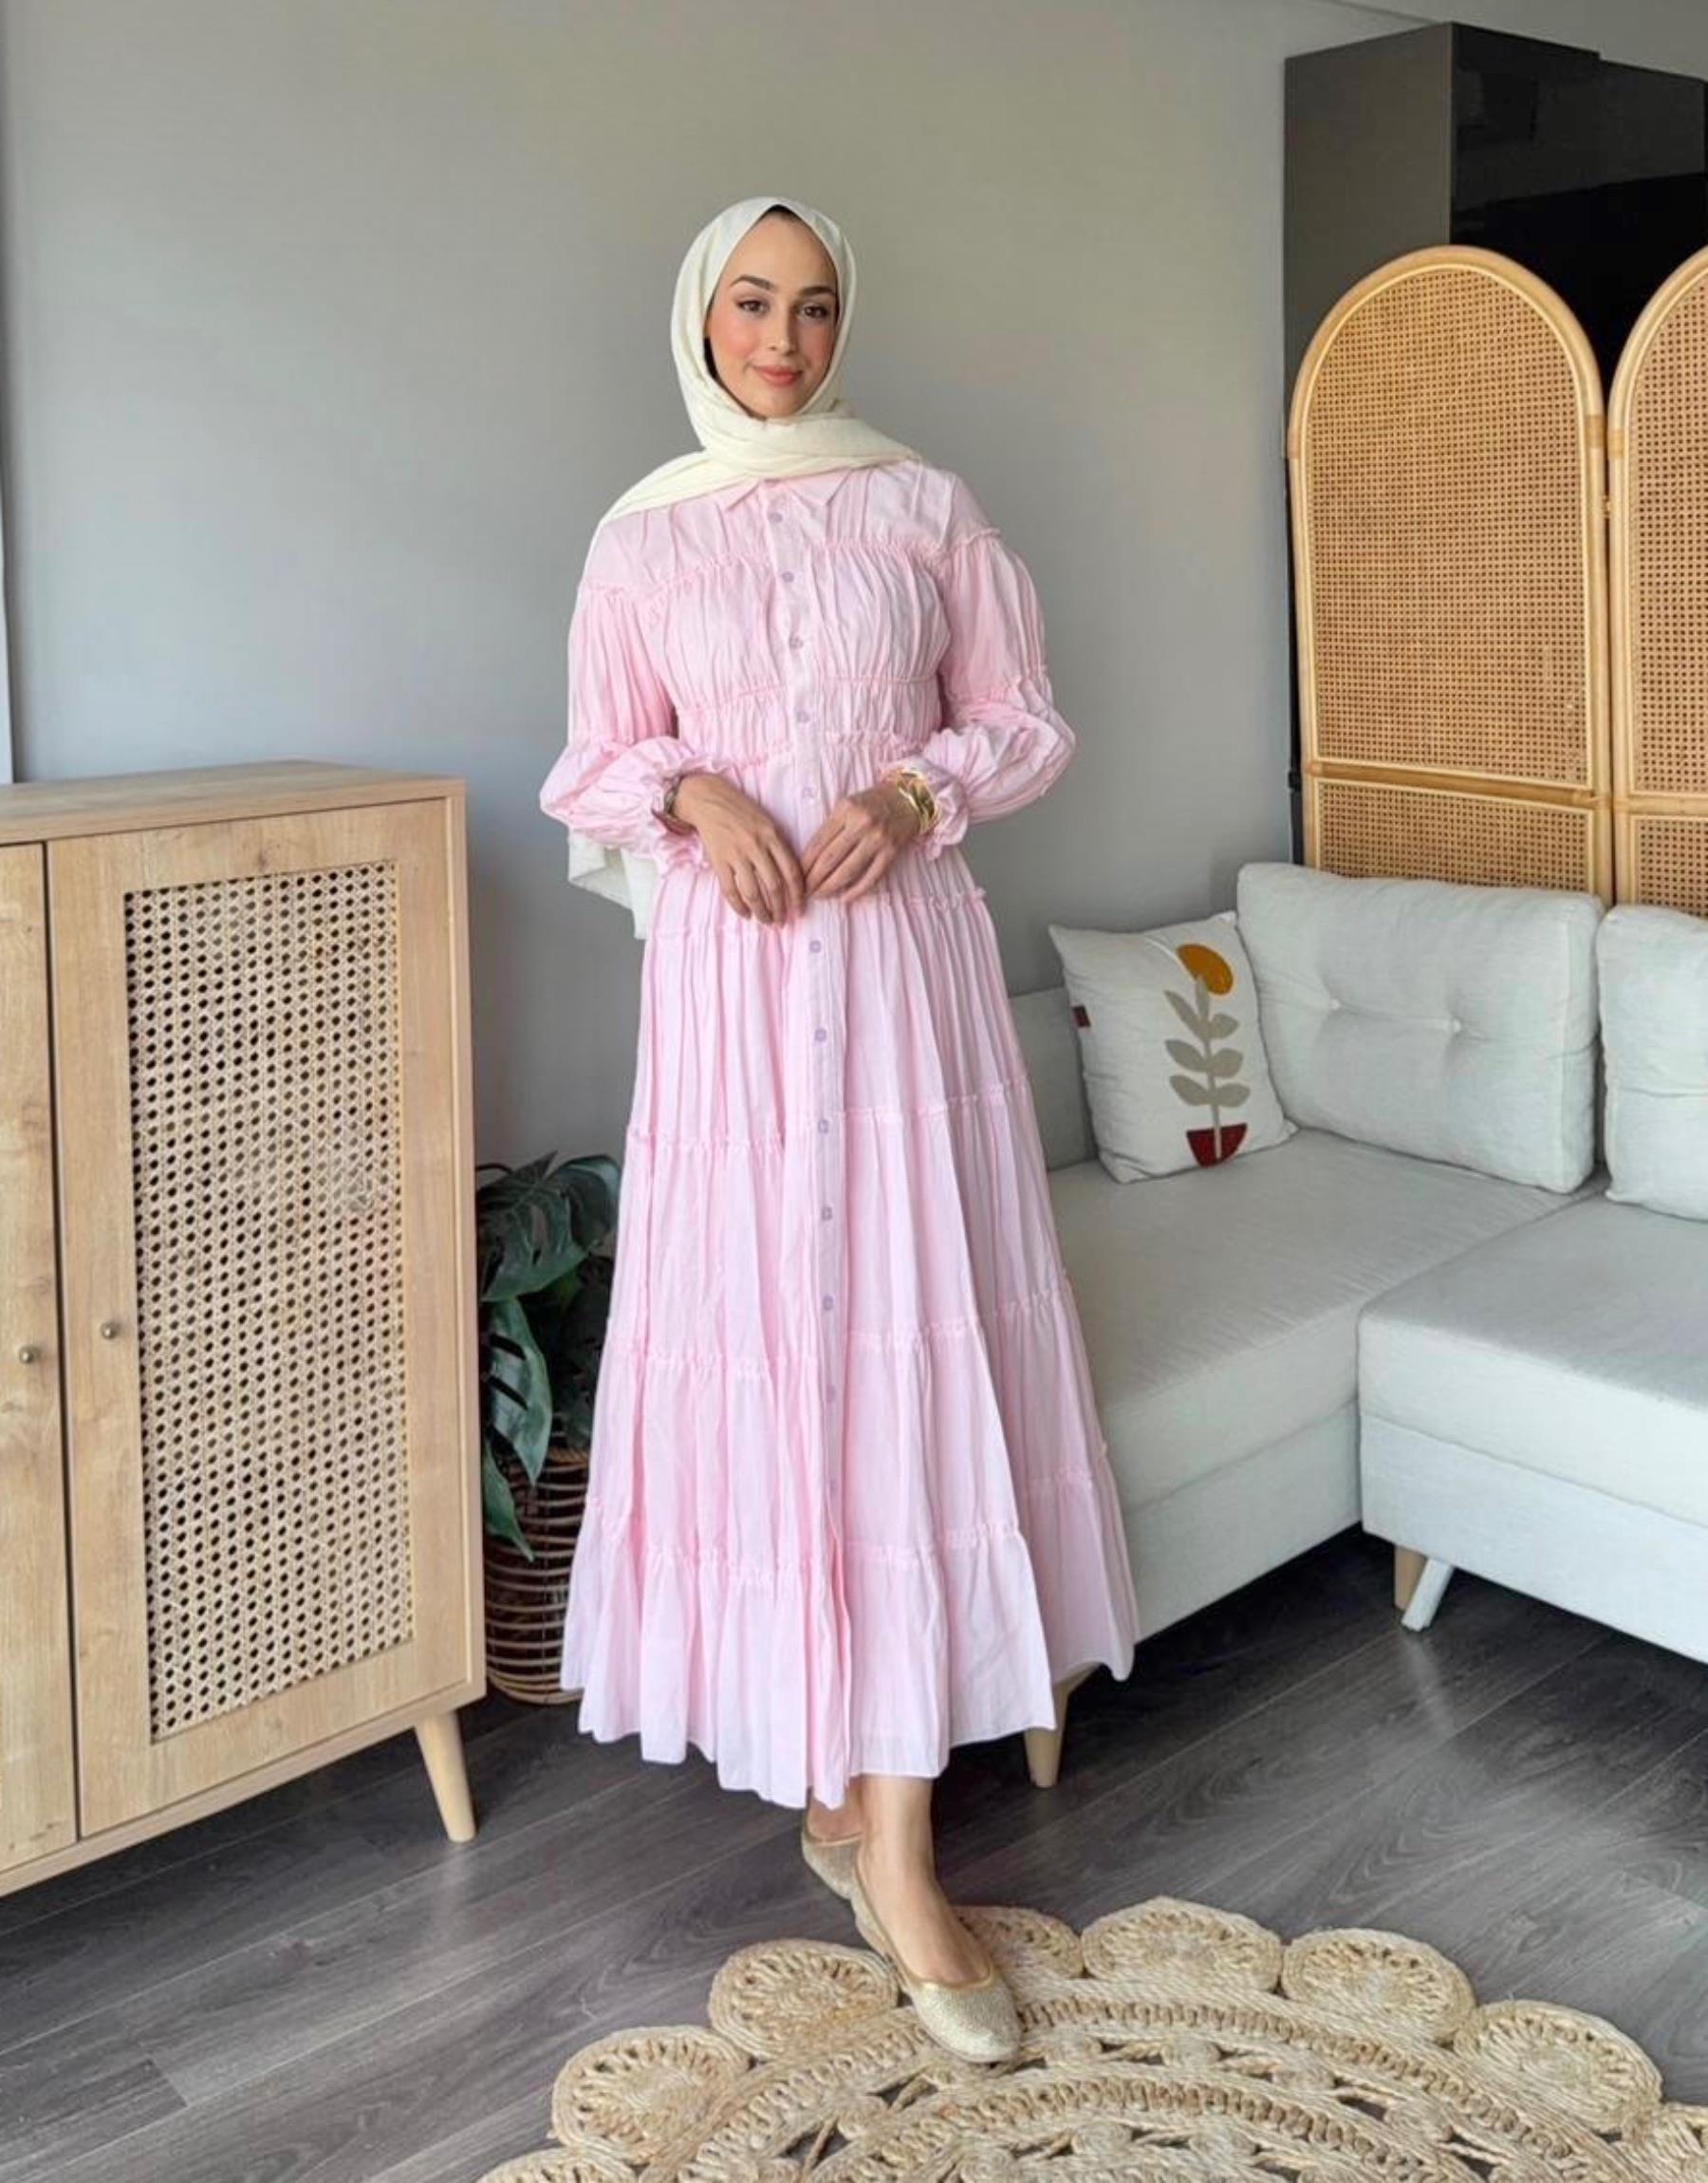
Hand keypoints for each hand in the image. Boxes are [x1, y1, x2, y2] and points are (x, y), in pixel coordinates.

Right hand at [670, 772, 805, 923]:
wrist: (710, 799)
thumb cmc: (742, 811)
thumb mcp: (768, 823)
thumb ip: (779, 846)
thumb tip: (791, 878)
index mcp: (773, 836)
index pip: (792, 872)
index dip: (798, 895)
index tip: (800, 909)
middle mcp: (757, 846)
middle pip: (774, 886)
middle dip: (780, 909)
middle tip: (782, 922)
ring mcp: (736, 854)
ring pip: (753, 892)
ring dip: (761, 912)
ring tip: (766, 921)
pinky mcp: (719, 860)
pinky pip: (730, 890)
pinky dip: (738, 906)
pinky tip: (745, 914)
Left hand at [800, 780, 921, 904]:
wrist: (908, 799)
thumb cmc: (872, 802)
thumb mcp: (847, 805)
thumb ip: (831, 827)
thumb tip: (810, 858)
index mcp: (845, 810)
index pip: (818, 842)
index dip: (804, 863)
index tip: (796, 876)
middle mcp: (861, 824)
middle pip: (829, 859)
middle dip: (813, 879)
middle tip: (804, 891)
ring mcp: (878, 840)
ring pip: (848, 871)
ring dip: (830, 887)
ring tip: (819, 896)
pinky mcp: (891, 853)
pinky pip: (871, 878)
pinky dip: (856, 891)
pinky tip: (844, 898)